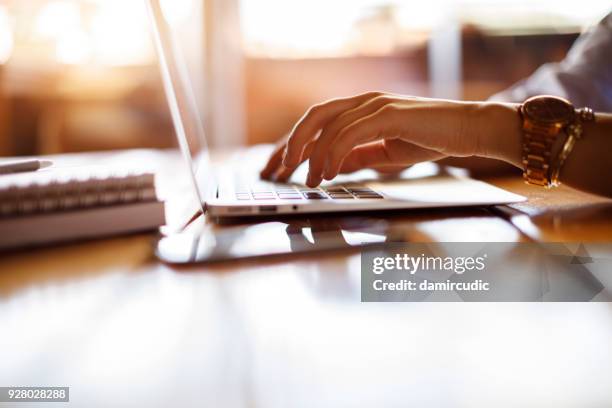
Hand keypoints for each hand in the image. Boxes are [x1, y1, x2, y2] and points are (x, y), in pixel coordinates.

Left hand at [261, 92, 521, 186]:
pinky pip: (350, 132)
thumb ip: (358, 157)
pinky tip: (327, 173)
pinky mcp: (388, 114)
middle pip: (314, 117)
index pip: (317, 122)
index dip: (293, 143)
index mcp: (361, 109)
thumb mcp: (384, 153)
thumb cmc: (430, 139)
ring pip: (328, 124)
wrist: (467, 131)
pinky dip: (333, 154)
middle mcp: (364, 102)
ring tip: (306, 179)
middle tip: (276, 170)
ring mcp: (375, 105)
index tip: (276, 166)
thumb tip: (331, 167)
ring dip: (312, 154)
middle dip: (290, 144)